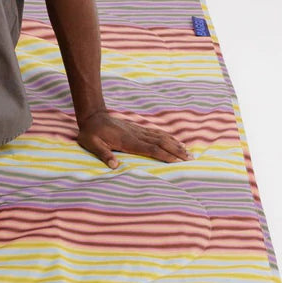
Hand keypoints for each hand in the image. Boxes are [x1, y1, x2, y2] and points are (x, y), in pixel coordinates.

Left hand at [75, 109, 190, 169]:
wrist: (93, 116)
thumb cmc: (91, 133)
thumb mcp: (92, 144)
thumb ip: (103, 154)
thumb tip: (114, 166)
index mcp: (127, 141)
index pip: (150, 148)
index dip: (164, 155)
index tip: (177, 161)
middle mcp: (136, 135)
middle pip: (161, 143)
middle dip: (176, 151)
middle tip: (191, 159)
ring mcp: (138, 131)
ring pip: (161, 137)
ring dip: (175, 144)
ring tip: (189, 152)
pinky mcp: (138, 129)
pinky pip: (156, 133)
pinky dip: (168, 137)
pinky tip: (176, 142)